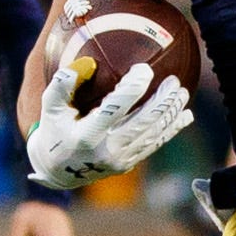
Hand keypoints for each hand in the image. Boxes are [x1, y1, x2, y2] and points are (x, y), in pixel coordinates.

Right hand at [25, 59, 192, 190]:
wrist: (58, 171)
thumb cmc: (54, 131)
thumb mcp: (49, 108)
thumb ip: (61, 86)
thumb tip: (84, 64)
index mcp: (86, 135)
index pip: (114, 109)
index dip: (131, 89)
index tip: (144, 70)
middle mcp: (106, 150)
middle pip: (141, 123)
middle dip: (161, 102)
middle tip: (174, 81)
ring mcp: (119, 160)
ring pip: (152, 135)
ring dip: (170, 113)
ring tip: (182, 93)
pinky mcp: (127, 164)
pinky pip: (154, 145)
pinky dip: (171, 130)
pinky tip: (185, 115)